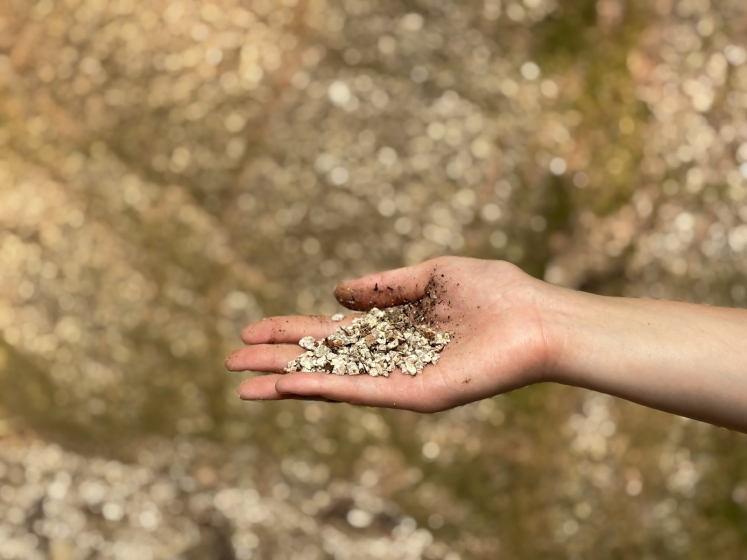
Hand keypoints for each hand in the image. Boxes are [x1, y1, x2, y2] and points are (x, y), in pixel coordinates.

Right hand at [226, 257, 557, 411]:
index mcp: (391, 329)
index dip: (290, 330)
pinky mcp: (414, 395)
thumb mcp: (430, 275)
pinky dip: (323, 389)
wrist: (537, 316)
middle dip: (276, 359)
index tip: (252, 329)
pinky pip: (361, 393)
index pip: (329, 333)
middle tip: (230, 360)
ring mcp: (399, 379)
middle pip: (321, 359)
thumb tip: (335, 292)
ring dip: (286, 381)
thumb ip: (383, 285)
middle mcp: (389, 357)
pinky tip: (287, 384)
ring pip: (332, 382)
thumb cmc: (495, 291)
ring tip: (243, 383)